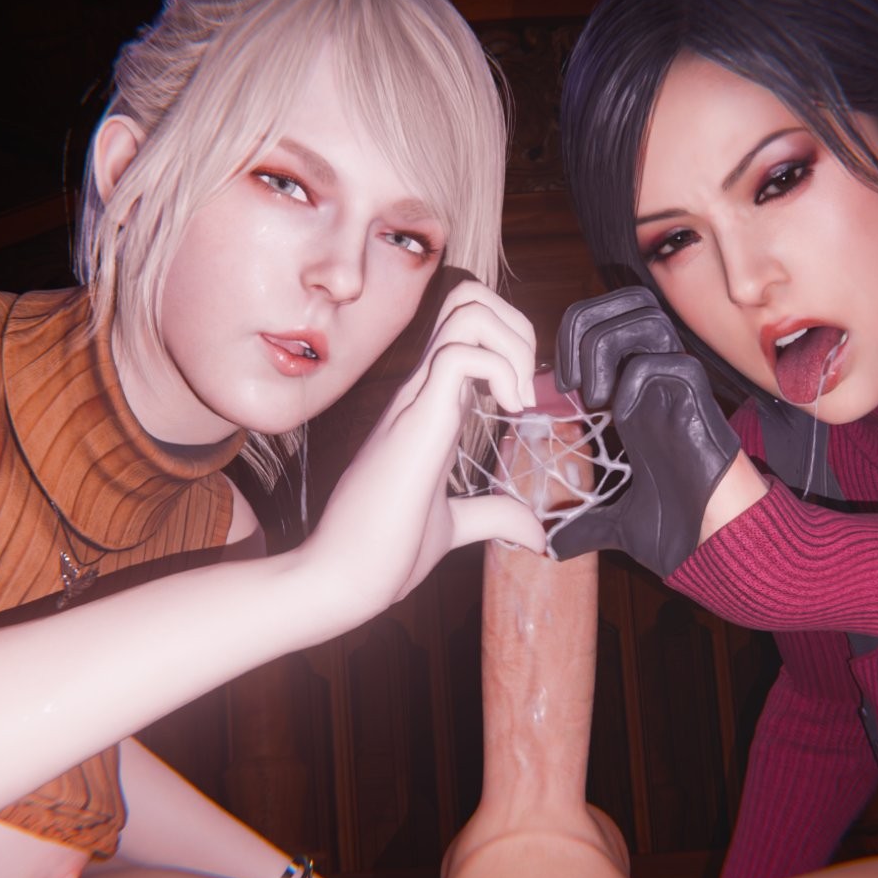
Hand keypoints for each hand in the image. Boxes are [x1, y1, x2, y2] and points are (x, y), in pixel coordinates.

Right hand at [302, 280, 545, 630]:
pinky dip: (500, 368)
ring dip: (512, 341)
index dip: (509, 338)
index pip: (466, 325)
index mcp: (428, 404)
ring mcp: (414, 399)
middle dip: (516, 323)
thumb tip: (536, 530)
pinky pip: (459, 354)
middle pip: (466, 297)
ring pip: (465, 310)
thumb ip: (491, 514)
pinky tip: (510, 412)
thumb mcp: (453, 526)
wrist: (342, 579)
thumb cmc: (383, 551)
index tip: (526, 393)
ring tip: (520, 398)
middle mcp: (419, 389)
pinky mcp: (416, 421)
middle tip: (529, 383)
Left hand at [551, 288, 739, 577]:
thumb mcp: (617, 522)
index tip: (557, 389)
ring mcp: (679, 387)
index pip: (604, 320)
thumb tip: (552, 546)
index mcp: (636, 393)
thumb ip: (584, 525)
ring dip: (603, 348)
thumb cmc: (680, 529)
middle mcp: (658, 379)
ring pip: (645, 316)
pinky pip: (667, 361)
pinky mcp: (700, 401)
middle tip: (569, 382)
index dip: (571, 336)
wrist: (718, 549)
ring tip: (593, 398)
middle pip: (623, 300)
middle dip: (581, 327)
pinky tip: (621, 417)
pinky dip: (634, 380)